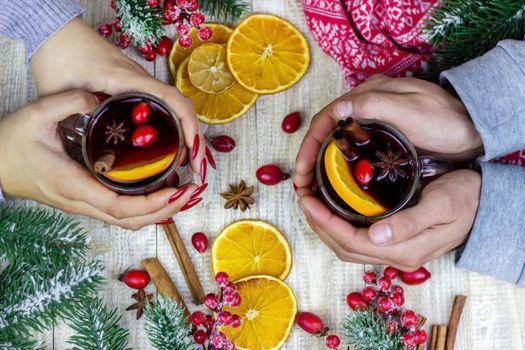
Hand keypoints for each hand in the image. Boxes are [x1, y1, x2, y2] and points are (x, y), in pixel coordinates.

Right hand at [0, 91, 198, 229]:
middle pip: (130, 220)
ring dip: (158, 212)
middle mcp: (81, 202)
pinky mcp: (85, 201)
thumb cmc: (11, 142)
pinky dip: (145, 207)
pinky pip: (120, 212)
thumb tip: (98, 98)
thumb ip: (66, 102)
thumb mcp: (34, 115)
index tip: (177, 191)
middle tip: (191, 192)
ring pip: (126, 221)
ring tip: (182, 192)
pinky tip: (160, 191)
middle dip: (165, 210)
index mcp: (73, 185)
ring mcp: (84, 205)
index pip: (119, 206)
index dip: (152, 204)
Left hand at [31, 18, 206, 180]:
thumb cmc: (58, 56)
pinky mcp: (136, 89)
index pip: (171, 99)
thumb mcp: (59, 93)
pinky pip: (165, 108)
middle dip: (195, 140)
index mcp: (127, 80)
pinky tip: (173, 147)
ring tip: (191, 162)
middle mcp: (141, 82)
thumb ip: (69, 119)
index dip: (187, 125)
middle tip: (199, 168)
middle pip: (182, 108)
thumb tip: (78, 150)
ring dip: (188, 135)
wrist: (57, 33)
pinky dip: (176, 128)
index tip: (193, 149)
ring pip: (176, 109)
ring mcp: (140, 85)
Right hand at [295, 74, 481, 192]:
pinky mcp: (378, 137)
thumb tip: (338, 107)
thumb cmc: (445, 120)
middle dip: (309, 158)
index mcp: (367, 95)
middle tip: (303, 186)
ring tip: (313, 189)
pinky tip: (335, 183)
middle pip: (325, 131)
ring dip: (320, 164)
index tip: (302, 171)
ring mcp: (371, 122)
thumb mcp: (412, 110)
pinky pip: (349, 150)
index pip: (326, 118)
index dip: (309, 144)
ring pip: (335, 142)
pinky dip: (336, 166)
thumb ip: (376, 104)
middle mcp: (364, 106)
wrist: (471, 130)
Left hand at [296, 170, 480, 269]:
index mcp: (404, 249)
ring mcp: (394, 251)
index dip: (325, 223)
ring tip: (310, 203)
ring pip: (347, 246)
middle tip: (302, 198)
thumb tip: (376, 235)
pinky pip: (356, 240)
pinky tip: (331, 209)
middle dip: (318, 225)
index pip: (351, 241)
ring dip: (324, 226)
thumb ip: (410, 223)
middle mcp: (395, 255)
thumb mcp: (442, 205)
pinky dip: (337, 226)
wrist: (483, 204)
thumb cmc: (465, 198)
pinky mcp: (393, 242)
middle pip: (343, 247)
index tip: (308, 201)